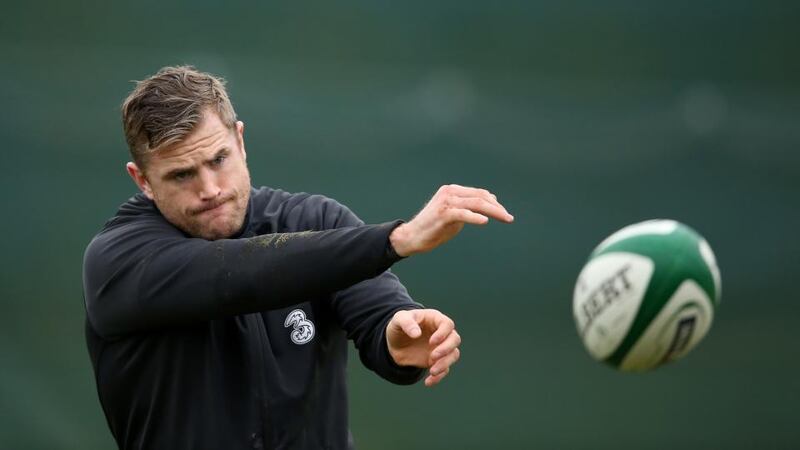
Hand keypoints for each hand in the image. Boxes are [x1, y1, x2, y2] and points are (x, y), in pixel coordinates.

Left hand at [386, 309, 461, 386]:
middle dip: (446, 349)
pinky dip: (439, 377)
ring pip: (453, 355)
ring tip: (432, 371)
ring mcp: (441, 348)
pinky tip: (428, 381)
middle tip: (432, 357)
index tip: (432, 341)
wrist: (394, 344)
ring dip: (445, 364)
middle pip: (455, 339)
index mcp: (435, 319)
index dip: (443, 333)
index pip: (447, 324)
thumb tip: (416, 334)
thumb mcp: (398, 319)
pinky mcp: (438, 361)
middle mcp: (442, 333)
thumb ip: (406, 323)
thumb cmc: (399, 326)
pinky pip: (444, 370)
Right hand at [389, 184, 512, 256]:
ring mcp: (446, 202)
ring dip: (493, 212)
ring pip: (475, 203)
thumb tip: (488, 204)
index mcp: (453, 190)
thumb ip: (468, 208)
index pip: (479, 193)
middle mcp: (450, 192)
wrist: (413, 236)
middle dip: (497, 208)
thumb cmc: (434, 227)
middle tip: (509, 218)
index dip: (494, 203)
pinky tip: (485, 221)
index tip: (504, 213)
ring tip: (505, 218)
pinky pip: (462, 214)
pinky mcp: (443, 213)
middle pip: (480, 197)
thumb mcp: (454, 214)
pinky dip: (474, 217)